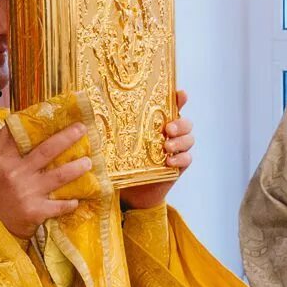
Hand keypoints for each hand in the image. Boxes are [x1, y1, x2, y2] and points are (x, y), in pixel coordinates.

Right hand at [0, 124, 92, 238]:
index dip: (40, 123)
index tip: (59, 115)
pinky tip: (78, 199)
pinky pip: (60, 205)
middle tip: (82, 129)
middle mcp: (16, 174)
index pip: (21, 136)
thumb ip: (4, 143)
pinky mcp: (36, 211)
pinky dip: (71, 202)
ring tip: (88, 162)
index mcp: (4, 160)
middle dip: (67, 138)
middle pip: (46, 151)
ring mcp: (27, 193)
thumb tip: (19, 119)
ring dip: (77, 168)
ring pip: (59, 176)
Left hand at [120, 90, 193, 210]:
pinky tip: (169, 161)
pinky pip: (187, 158)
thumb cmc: (124, 162)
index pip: (172, 106)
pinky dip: (181, 158)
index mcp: (157, 123)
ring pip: (189, 139)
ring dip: (180, 141)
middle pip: (186, 123)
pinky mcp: (179, 166)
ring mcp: (176, 150)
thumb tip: (96, 111)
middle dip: (180, 124)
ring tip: (166, 146)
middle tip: (168, 129)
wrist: (131, 191)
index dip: (179, 99)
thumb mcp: (118, 143)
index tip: (181, 94)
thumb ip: (115, 128)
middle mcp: (170, 134)